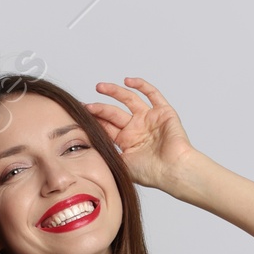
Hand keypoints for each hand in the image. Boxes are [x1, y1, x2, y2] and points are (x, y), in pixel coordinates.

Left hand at [84, 77, 200, 193]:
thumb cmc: (151, 173)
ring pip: (129, 99)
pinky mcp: (163, 112)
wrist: (173, 170)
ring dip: (114, 92)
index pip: (107, 127)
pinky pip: (152, 94)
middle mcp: (137, 129)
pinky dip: (141, 85)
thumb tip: (87, 147)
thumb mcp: (122, 165)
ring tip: (100, 87)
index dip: (95, 120)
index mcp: (127, 142)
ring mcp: (149, 119)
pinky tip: (127, 81)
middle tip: (86, 105)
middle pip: (114, 113)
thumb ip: (108, 154)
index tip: (80, 115)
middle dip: (99, 108)